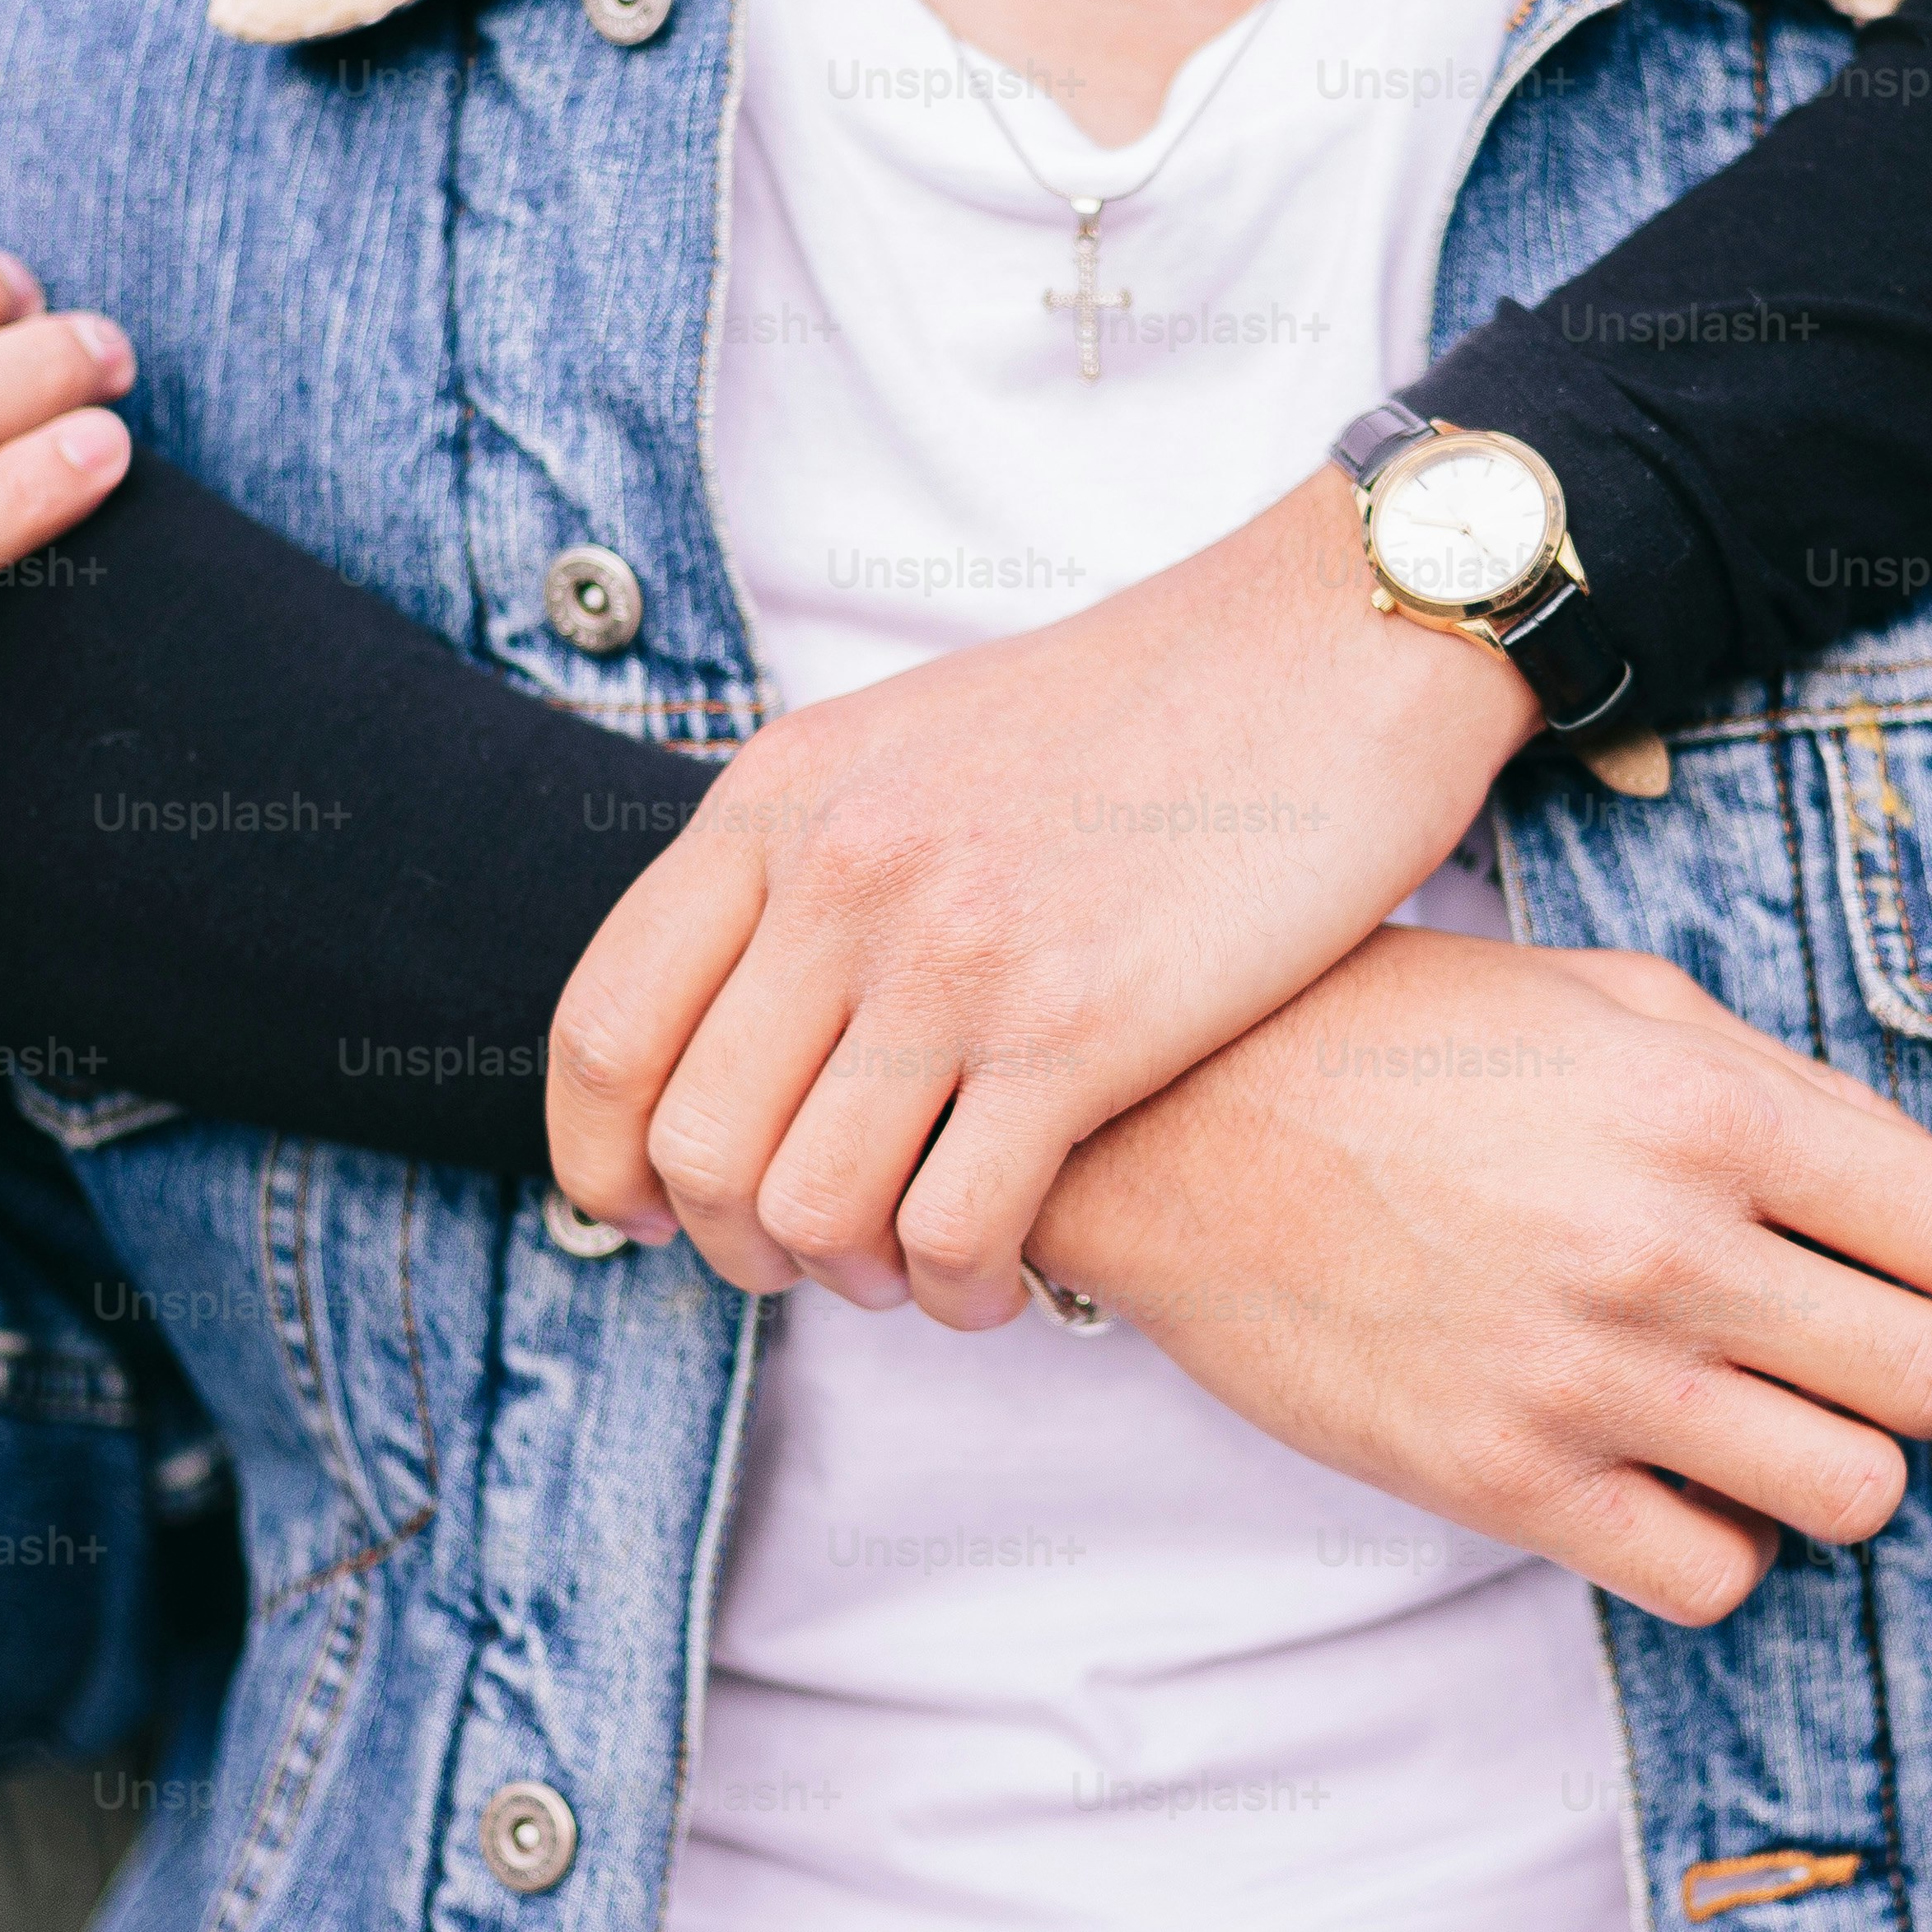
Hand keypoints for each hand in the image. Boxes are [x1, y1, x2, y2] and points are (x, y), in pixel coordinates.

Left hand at [549, 466, 1537, 1327]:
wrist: (1333, 642)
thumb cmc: (1144, 705)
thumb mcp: (915, 738)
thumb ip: (808, 853)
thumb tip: (729, 1008)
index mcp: (782, 795)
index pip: (606, 1026)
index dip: (598, 1159)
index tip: (647, 1213)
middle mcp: (843, 870)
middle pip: (697, 1142)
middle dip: (739, 1243)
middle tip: (816, 1256)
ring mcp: (955, 951)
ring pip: (810, 1205)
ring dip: (852, 1276)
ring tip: (917, 1268)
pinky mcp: (1079, 1028)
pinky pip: (951, 1229)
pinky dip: (959, 1288)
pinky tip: (1001, 1274)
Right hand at [1019, 928, 1931, 1625]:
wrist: (1180, 1122)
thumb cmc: (1408, 1037)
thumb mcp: (1617, 1000)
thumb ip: (1783, 1096)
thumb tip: (1930, 1201)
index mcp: (1711, 1111)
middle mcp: (1666, 1252)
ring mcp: (1585, 1383)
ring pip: (1852, 1494)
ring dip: (1865, 1464)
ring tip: (1824, 1421)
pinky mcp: (1504, 1483)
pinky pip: (1711, 1573)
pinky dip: (1740, 1539)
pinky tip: (1706, 1477)